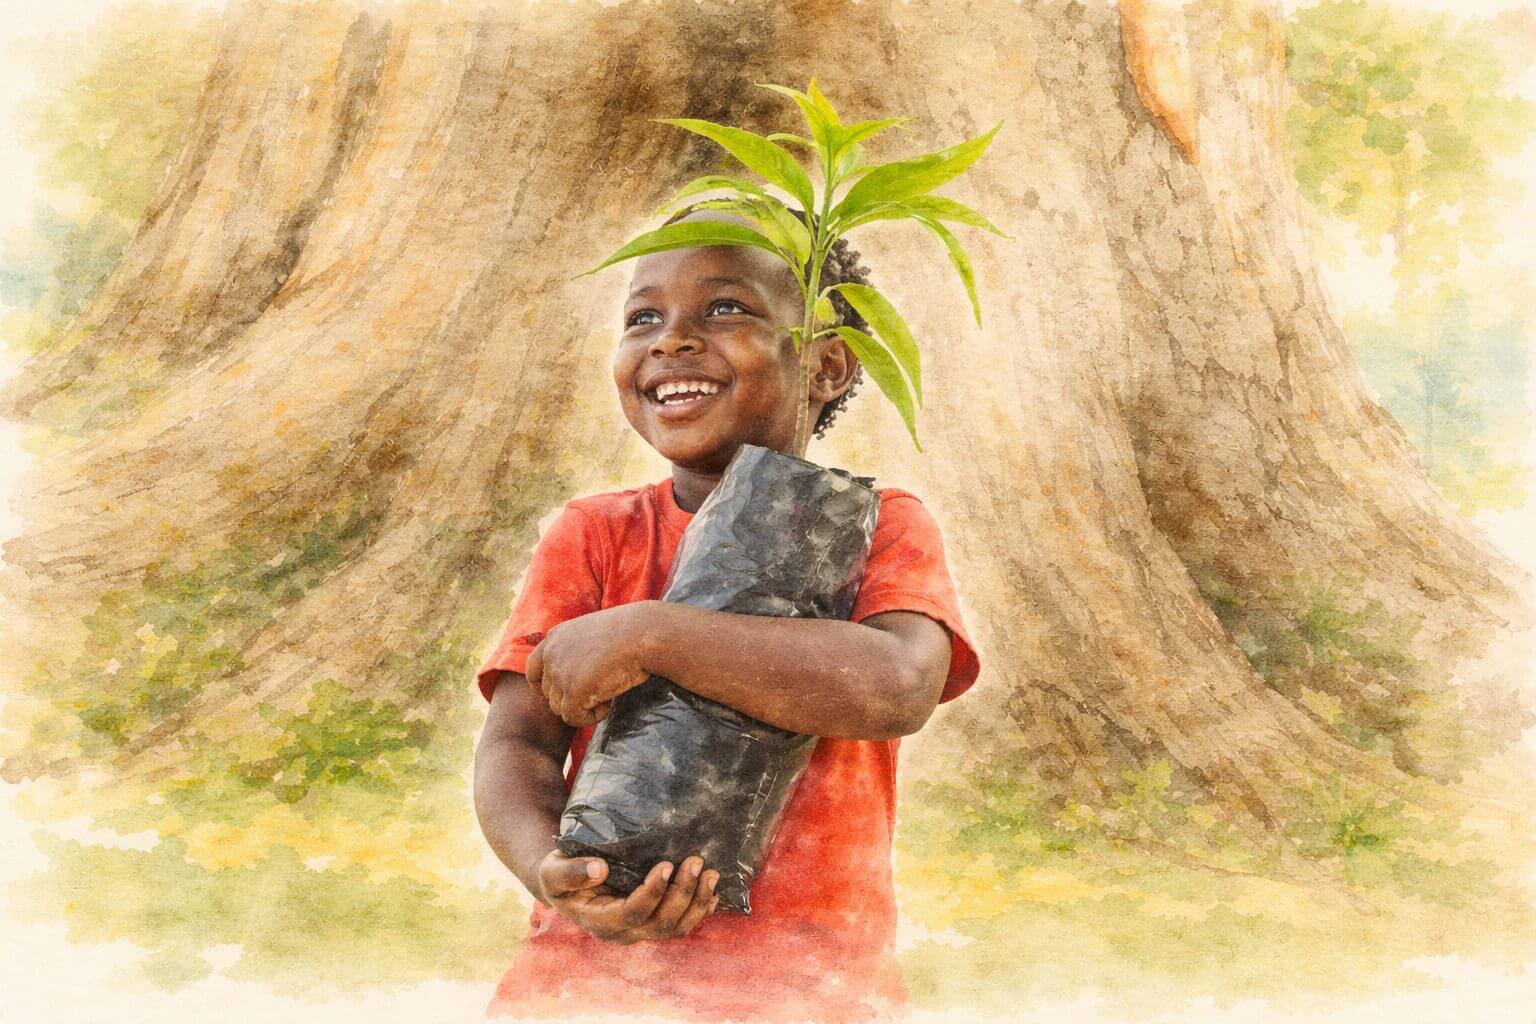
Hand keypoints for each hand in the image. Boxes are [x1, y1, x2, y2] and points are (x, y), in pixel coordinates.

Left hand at [526, 603, 654, 725]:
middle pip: (549, 694)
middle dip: (572, 698)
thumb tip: (576, 676)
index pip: (533, 670)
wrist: (644, 634)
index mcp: (554, 638)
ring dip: (583, 707)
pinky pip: (573, 718)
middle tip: (601, 690)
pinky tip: (609, 703)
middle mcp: (551, 654)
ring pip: (560, 708)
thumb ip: (577, 651)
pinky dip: (591, 717)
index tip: (566, 693)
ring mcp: (559, 673)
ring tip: (608, 693)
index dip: (546, 687)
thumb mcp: (594, 635)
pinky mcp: (573, 692)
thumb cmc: (630, 633)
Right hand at [536, 850, 719, 943]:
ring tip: (712, 873)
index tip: (666, 865)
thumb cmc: (559, 873)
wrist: (567, 882)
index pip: (632, 913)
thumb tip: (599, 869)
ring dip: (698, 902)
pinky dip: (701, 908)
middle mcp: (623, 931)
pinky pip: (682, 922)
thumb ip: (571, 873)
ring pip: (676, 927)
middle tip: (696, 861)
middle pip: (661, 922)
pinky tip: (714, 891)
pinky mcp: (653, 920)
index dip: (652, 893)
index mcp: (600, 920)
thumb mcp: (554, 870)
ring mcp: (641, 929)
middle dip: (683, 893)